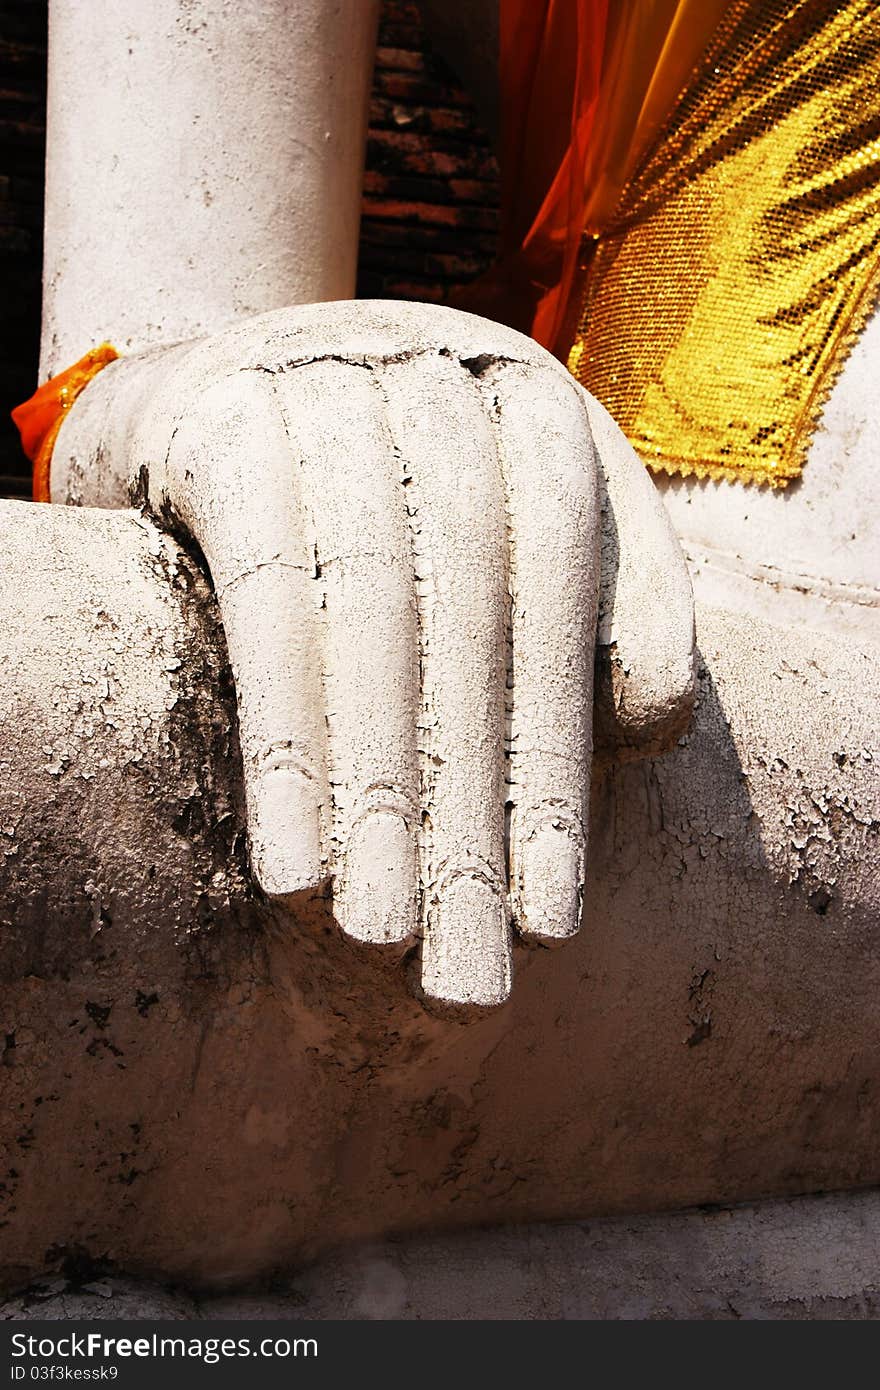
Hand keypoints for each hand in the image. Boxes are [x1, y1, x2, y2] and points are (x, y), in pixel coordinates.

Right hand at [53, 301, 694, 1011]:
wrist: (207, 387)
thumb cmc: (373, 486)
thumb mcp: (488, 534)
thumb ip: (580, 615)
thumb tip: (651, 724)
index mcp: (537, 412)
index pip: (563, 605)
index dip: (556, 768)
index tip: (547, 918)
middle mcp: (446, 384)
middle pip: (473, 624)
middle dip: (471, 810)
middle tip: (467, 971)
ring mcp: (334, 386)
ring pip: (373, 619)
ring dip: (381, 793)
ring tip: (383, 938)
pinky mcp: (226, 422)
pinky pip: (264, 599)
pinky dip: (287, 737)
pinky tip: (292, 864)